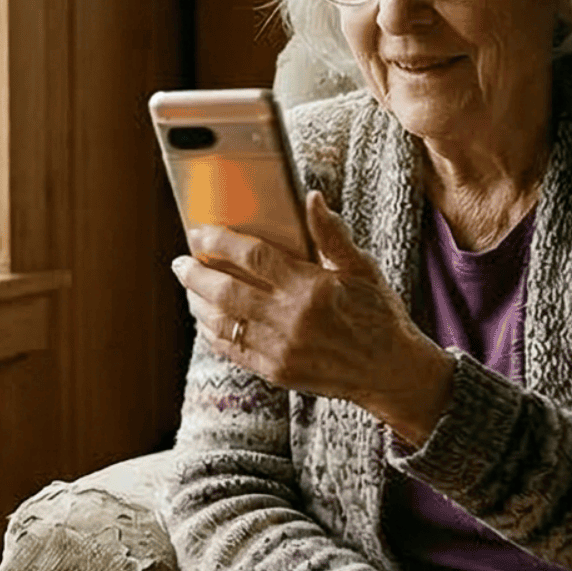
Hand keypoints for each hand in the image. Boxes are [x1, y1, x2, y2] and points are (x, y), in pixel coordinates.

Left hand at [171, 190, 452, 442]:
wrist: (390, 372)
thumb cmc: (378, 315)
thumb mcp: (362, 269)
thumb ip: (332, 235)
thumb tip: (312, 198)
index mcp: (312, 287)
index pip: (253, 256)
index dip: (219, 241)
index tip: (200, 231)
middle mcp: (292, 319)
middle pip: (225, 290)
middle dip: (195, 273)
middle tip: (181, 261)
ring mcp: (281, 349)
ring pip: (221, 322)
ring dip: (197, 303)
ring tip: (190, 288)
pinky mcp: (276, 372)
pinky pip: (231, 350)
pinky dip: (212, 333)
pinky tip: (206, 320)